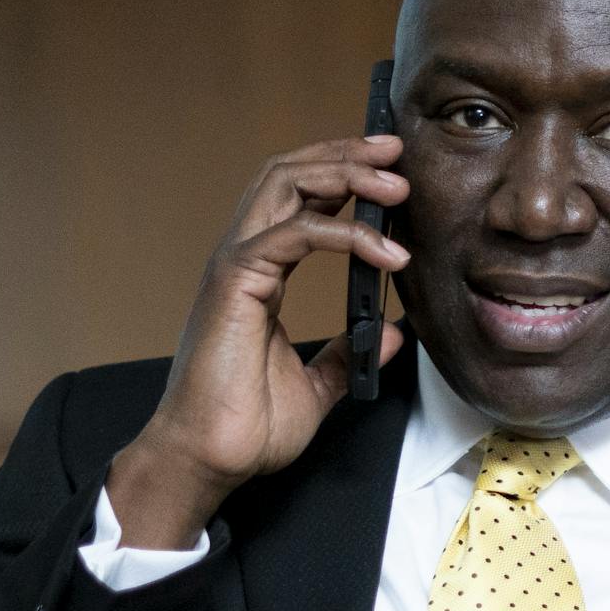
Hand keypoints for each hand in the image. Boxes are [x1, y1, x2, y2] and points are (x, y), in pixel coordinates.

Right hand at [105, 134, 410, 546]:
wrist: (211, 459)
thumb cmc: (247, 427)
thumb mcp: (317, 386)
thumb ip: (348, 354)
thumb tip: (391, 333)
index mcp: (260, 274)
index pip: (297, 199)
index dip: (341, 175)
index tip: (390, 170)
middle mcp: (244, 259)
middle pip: (289, 175)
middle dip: (345, 155)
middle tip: (396, 151)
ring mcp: (235, 267)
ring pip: (286, 187)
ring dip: (346, 177)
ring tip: (398, 188)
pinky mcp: (235, 284)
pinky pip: (294, 235)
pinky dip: (345, 234)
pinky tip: (386, 255)